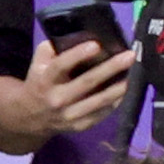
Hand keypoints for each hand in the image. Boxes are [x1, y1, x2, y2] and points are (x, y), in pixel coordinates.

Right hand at [0, 40, 133, 154]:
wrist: (31, 116)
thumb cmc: (40, 82)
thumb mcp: (39, 63)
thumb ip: (53, 50)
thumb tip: (79, 38)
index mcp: (44, 80)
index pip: (61, 65)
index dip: (78, 55)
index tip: (97, 45)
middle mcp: (57, 99)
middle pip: (87, 83)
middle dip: (110, 68)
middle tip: (129, 56)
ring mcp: (70, 115)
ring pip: (98, 101)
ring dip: (118, 87)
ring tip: (131, 74)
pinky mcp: (80, 126)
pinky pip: (102, 113)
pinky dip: (114, 101)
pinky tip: (123, 89)